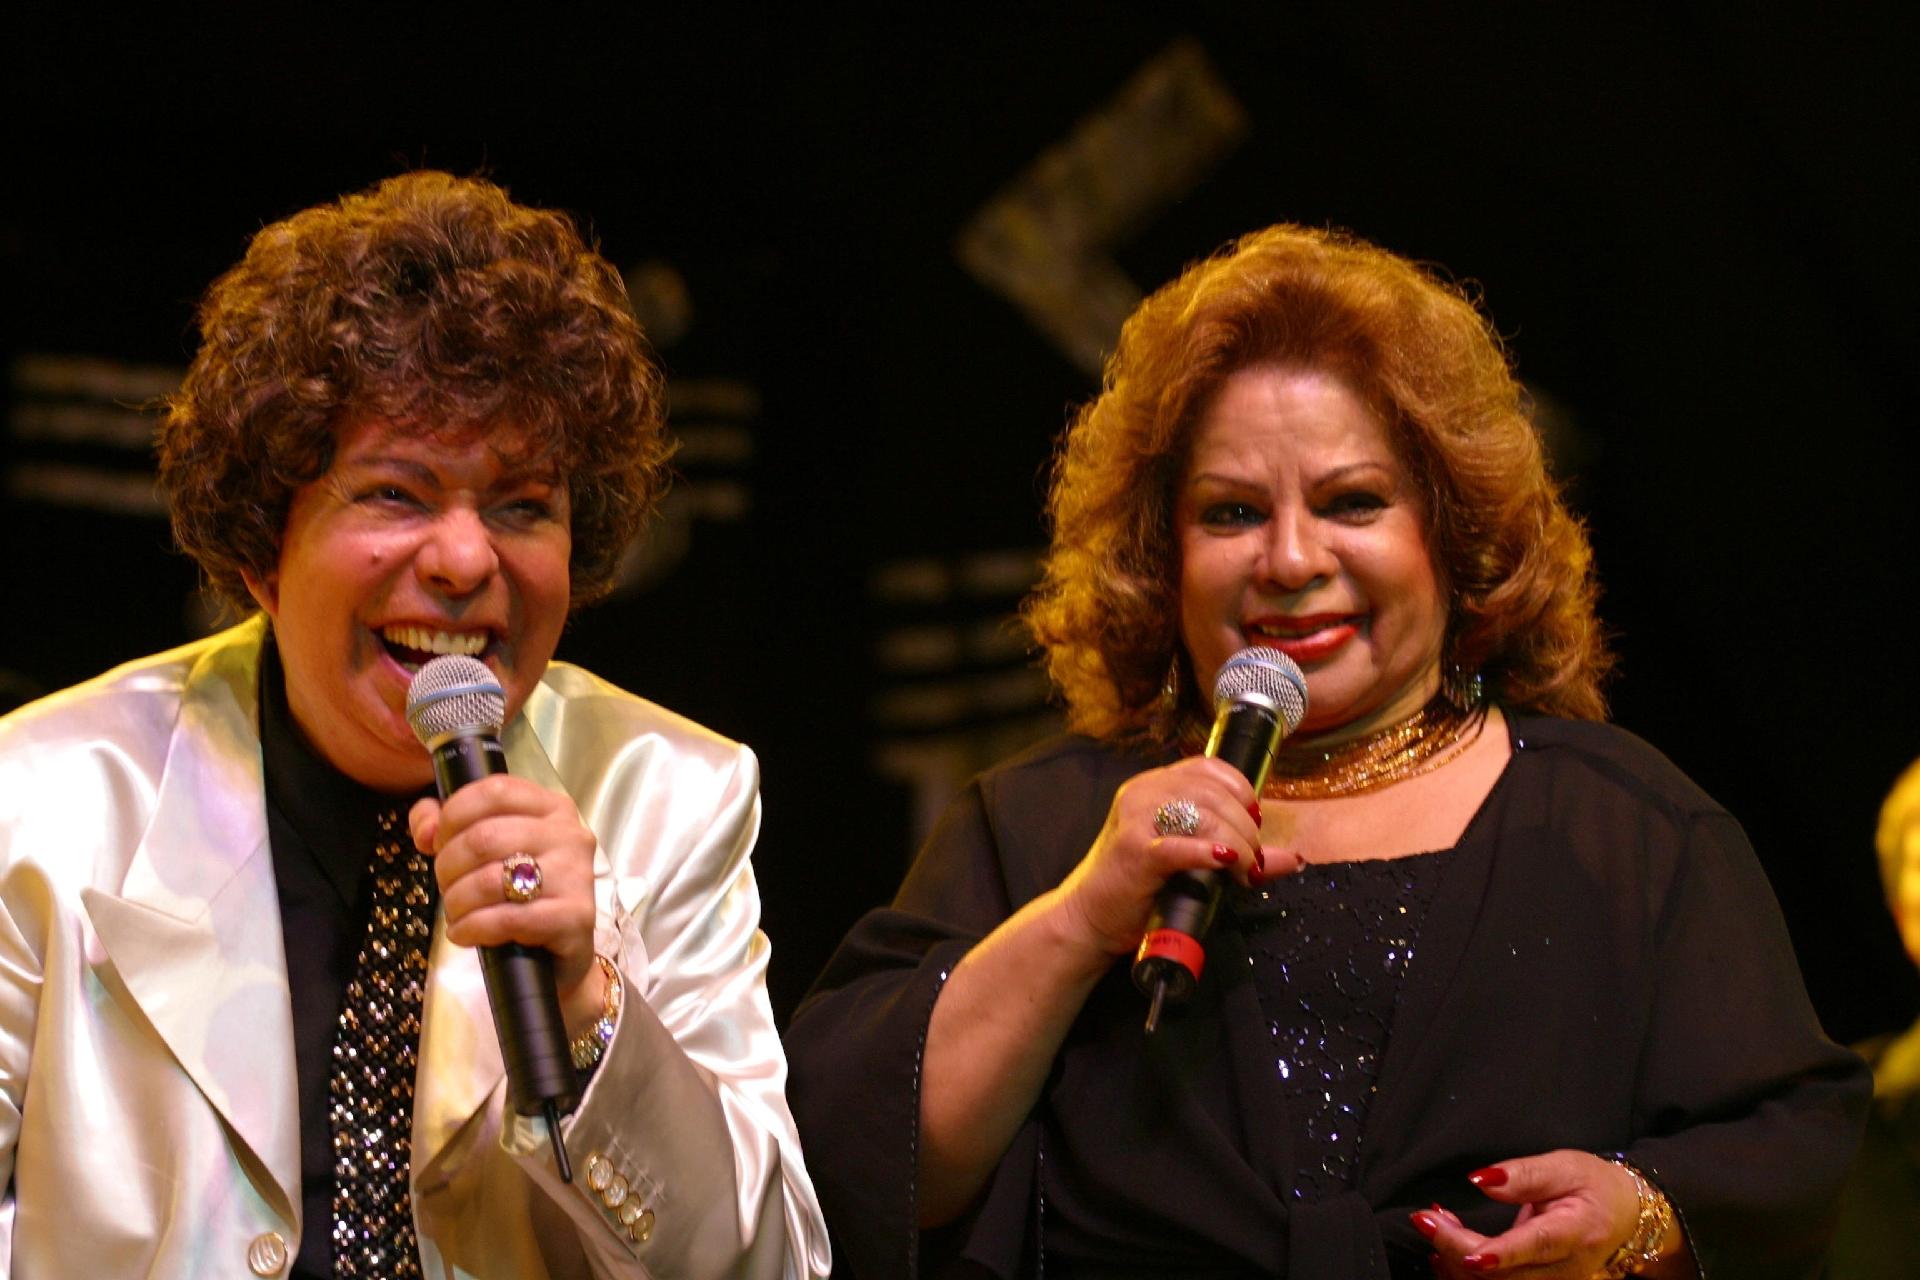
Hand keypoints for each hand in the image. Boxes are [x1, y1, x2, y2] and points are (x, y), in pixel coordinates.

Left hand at [410, 776, 605, 1034]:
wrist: (557, 955)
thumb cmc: (519, 896)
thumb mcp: (485, 853)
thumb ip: (444, 825)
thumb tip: (426, 830)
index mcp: (552, 808)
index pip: (495, 791)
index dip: (454, 815)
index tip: (441, 842)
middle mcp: (570, 835)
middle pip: (485, 837)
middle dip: (448, 866)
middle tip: (446, 886)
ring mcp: (576, 876)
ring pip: (491, 879)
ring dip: (457, 902)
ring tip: (456, 914)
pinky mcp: (574, 918)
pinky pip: (507, 919)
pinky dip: (473, 928)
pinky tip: (465, 934)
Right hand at [1051, 755, 1300, 956]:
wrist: (1089, 918)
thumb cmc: (1138, 887)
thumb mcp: (1190, 861)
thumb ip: (1240, 854)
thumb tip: (1295, 859)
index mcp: (1153, 786)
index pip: (1208, 768)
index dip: (1241, 790)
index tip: (1255, 821)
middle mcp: (1142, 794)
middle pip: (1213, 793)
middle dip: (1245, 826)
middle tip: (1251, 860)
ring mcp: (1135, 821)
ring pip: (1204, 816)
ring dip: (1236, 843)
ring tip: (1243, 870)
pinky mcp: (1133, 852)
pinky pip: (1177, 845)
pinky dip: (1206, 852)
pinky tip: (1224, 861)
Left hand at [1411, 1152, 1644, 1277]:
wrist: (1624, 1216)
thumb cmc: (1592, 1186)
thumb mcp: (1564, 1166)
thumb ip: (1523, 1174)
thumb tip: (1481, 1180)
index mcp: (1576, 1233)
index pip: (1536, 1246)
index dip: (1500, 1252)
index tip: (1463, 1247)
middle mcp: (1565, 1269)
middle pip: (1506, 1276)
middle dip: (1457, 1250)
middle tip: (1425, 1218)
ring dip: (1456, 1262)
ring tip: (1433, 1225)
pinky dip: (1464, 1274)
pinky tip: (1443, 1254)